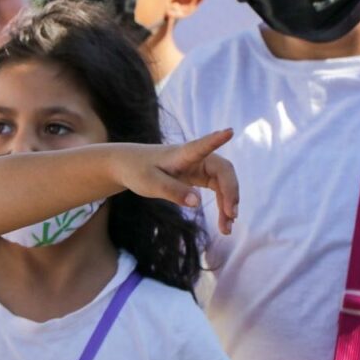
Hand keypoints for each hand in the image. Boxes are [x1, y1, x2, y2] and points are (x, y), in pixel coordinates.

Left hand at [116, 129, 239, 234]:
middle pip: (223, 171)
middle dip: (230, 193)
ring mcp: (199, 167)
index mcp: (183, 154)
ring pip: (223, 183)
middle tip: (231, 216)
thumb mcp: (150, 183)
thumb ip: (172, 191)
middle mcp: (196, 158)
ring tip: (227, 228)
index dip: (216, 139)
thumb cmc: (137, 170)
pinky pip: (217, 190)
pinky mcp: (198, 177)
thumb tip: (197, 202)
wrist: (128, 166)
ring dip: (228, 203)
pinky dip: (221, 205)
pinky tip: (223, 221)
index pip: (202, 145)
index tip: (229, 132)